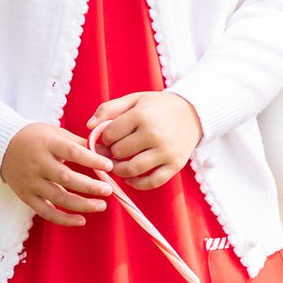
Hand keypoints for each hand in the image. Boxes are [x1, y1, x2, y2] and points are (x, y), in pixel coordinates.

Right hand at [0, 122, 113, 226]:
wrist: (2, 147)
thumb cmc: (36, 138)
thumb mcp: (57, 133)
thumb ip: (81, 144)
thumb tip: (108, 152)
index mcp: (47, 144)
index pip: (72, 152)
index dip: (92, 160)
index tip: (109, 166)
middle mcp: (37, 163)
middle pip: (66, 178)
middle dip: (89, 186)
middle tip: (109, 190)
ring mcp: (31, 182)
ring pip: (58, 198)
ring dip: (81, 204)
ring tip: (101, 206)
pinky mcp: (26, 196)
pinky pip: (46, 212)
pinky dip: (64, 219)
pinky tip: (81, 220)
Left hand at [87, 91, 202, 190]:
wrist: (193, 113)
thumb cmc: (159, 106)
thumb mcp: (134, 99)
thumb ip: (109, 109)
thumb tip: (88, 126)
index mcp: (142, 115)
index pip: (110, 134)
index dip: (103, 138)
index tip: (107, 139)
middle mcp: (154, 134)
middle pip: (119, 152)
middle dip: (110, 154)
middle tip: (110, 152)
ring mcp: (166, 151)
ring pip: (132, 169)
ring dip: (119, 170)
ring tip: (117, 165)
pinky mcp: (175, 165)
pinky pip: (152, 182)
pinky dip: (137, 184)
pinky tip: (131, 178)